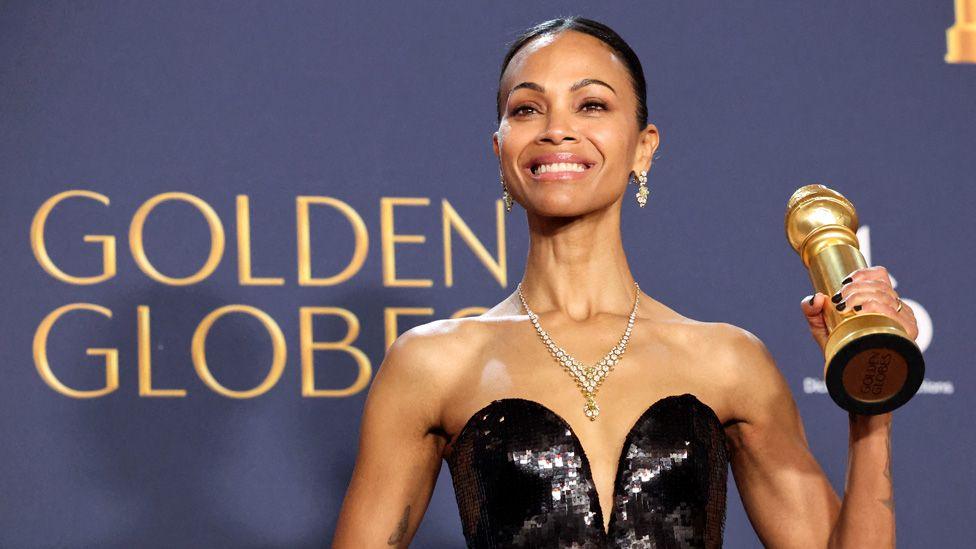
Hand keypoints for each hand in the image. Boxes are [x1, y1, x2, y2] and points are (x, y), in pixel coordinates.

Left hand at [801, 265, 918, 352]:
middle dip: (854, 288)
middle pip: (879, 285)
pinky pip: (891, 311)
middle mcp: (896, 309)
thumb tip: (817, 296)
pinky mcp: (908, 332)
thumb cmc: (838, 350)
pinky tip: (860, 310)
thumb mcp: (821, 328)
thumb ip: (811, 311)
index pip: (880, 275)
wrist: (852, 376)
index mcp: (881, 302)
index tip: (844, 283)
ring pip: (884, 295)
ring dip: (860, 296)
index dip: (862, 273)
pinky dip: (874, 306)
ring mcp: (904, 320)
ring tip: (843, 307)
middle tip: (838, 300)